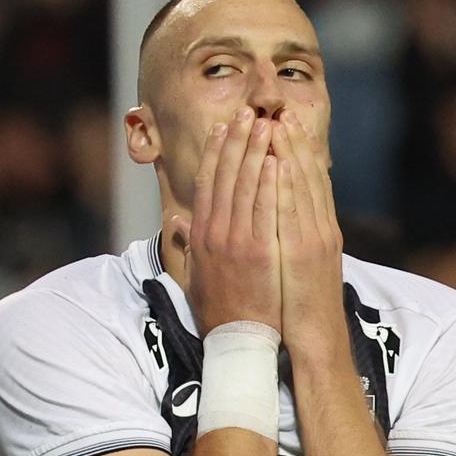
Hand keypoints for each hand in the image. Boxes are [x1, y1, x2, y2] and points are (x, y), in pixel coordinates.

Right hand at [168, 108, 280, 331]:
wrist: (237, 342)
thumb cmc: (221, 312)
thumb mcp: (196, 276)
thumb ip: (187, 245)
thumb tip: (176, 223)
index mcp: (200, 236)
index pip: (207, 183)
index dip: (216, 152)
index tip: (225, 128)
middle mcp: (214, 233)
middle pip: (226, 176)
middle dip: (238, 141)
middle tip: (249, 113)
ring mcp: (236, 241)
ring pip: (245, 185)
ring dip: (256, 151)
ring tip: (266, 124)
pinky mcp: (258, 251)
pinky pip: (265, 207)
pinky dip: (270, 181)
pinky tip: (278, 158)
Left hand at [273, 111, 344, 353]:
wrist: (315, 343)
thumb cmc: (296, 313)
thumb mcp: (289, 273)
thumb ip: (278, 246)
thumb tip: (263, 231)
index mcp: (316, 234)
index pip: (305, 185)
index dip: (294, 154)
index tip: (280, 128)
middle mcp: (321, 231)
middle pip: (309, 178)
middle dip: (294, 144)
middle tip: (281, 112)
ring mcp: (316, 240)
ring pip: (304, 188)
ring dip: (291, 154)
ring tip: (278, 124)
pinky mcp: (307, 253)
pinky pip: (294, 211)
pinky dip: (288, 184)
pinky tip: (278, 161)